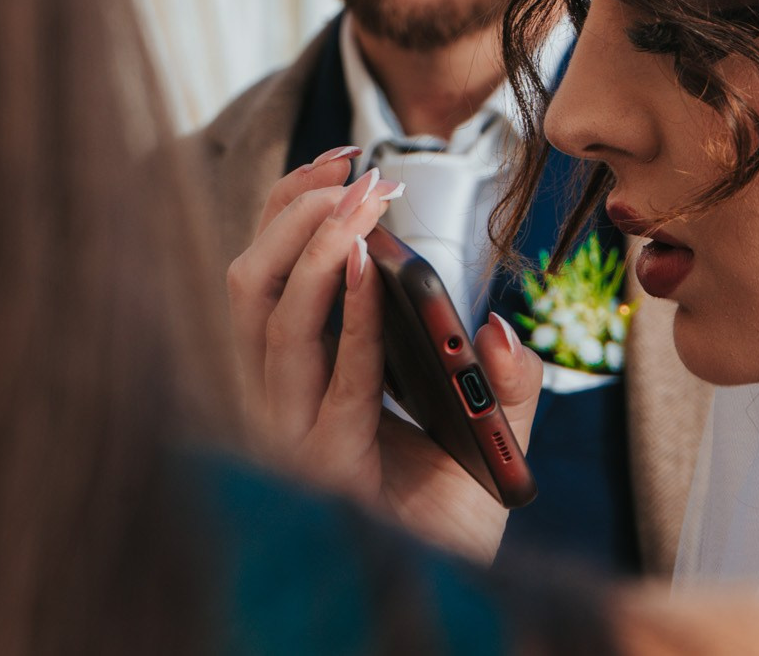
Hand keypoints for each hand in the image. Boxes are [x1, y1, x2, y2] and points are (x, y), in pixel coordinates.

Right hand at [226, 151, 543, 561]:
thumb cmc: (458, 522)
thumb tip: (492, 330)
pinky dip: (350, 318)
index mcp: (308, 378)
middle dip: (295, 212)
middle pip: (254, 285)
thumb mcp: (493, 433)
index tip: (343, 157)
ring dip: (319, 248)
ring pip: (272, 321)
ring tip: (363, 203)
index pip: (272, 275)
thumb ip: (504, 378)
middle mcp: (288, 402)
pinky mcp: (324, 469)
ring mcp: (296, 436)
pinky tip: (376, 270)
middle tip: (358, 169)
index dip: (292, 209)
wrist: (464, 600)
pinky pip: (330, 380)